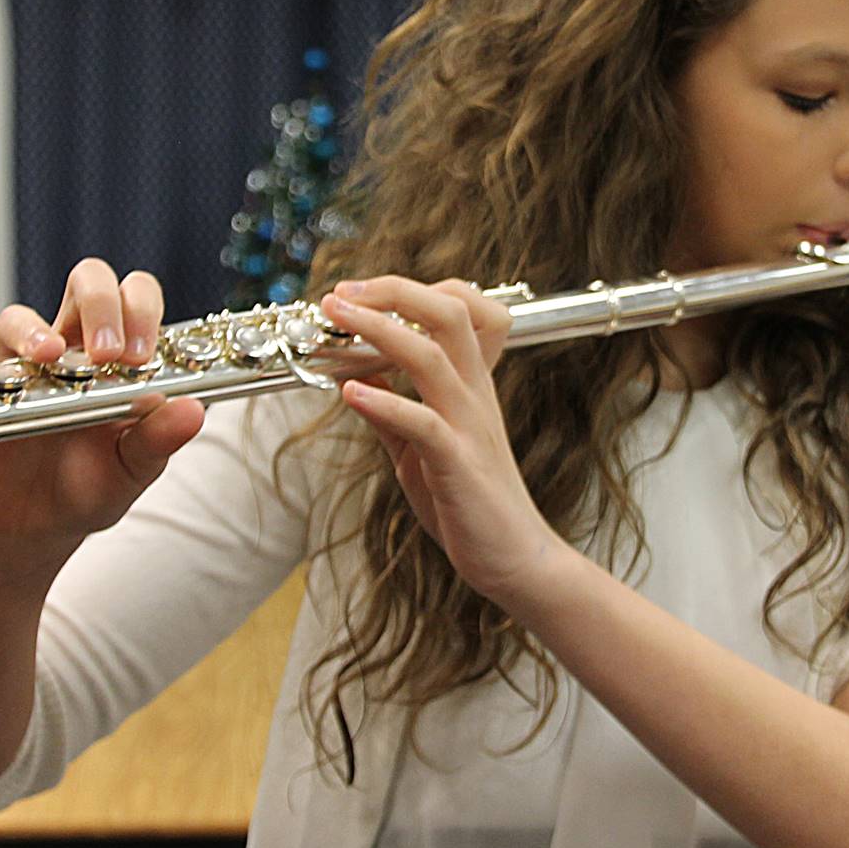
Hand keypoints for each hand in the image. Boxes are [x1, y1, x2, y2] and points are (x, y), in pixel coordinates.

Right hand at [0, 258, 203, 557]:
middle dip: (101, 302)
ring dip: (33, 330)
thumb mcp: (134, 470)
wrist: (37, 529)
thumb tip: (193, 412)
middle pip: (85, 284)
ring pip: (19, 319)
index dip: (141, 310)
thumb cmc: (90, 488)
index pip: (136, 300)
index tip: (142, 354)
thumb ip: (160, 440)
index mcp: (120, 361)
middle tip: (110, 354)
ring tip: (51, 357)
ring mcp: (24, 369)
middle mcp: (74, 352)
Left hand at [320, 276, 565, 603]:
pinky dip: (385, 403)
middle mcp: (474, 393)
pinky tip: (349, 393)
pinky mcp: (459, 463)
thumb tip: (355, 377)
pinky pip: (424, 423)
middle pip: (449, 313)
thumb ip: (392, 410)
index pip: (458, 308)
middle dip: (394, 291)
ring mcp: (469, 425)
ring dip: (379, 330)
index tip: (357, 292)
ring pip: (433, 356)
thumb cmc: (468, 502)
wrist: (512, 558)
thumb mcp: (419, 447)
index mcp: (470, 383)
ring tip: (336, 318)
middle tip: (342, 292)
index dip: (407, 290)